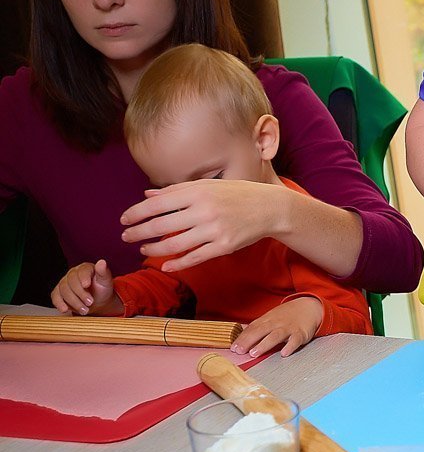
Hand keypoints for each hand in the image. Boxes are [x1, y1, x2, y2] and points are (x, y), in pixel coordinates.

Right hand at [51, 260, 121, 315]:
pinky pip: (55, 296)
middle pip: (71, 281)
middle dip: (80, 294)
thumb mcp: (106, 282)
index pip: (82, 271)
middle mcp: (73, 273)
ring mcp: (64, 282)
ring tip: (84, 310)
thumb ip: (103, 272)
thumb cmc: (102, 289)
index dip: (83, 277)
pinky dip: (59, 303)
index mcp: (85, 268)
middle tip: (90, 303)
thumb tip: (102, 262)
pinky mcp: (58, 292)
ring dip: (73, 301)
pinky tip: (65, 309)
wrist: (97, 301)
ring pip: (63, 290)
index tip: (87, 285)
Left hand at [120, 180, 285, 271]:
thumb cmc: (237, 194)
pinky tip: (166, 265)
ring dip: (154, 249)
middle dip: (139, 233)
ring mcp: (215, 230)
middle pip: (162, 226)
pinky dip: (178, 264)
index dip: (136, 213)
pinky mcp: (224, 246)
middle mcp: (205, 211)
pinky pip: (195, 257)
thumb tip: (148, 195)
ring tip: (143, 250)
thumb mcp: (208, 185)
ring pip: (175, 245)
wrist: (270, 208)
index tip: (124, 220)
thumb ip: (177, 190)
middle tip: (126, 237)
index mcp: (198, 192)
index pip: (158, 204)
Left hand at [231, 297, 324, 357]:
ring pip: (275, 336)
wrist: (310, 307)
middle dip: (249, 341)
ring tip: (254, 353)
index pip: (252, 328)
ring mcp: (289, 328)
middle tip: (239, 351)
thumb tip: (241, 336)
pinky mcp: (301, 334)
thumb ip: (258, 327)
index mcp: (268, 319)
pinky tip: (284, 353)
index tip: (233, 347)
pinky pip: (295, 340)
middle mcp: (277, 323)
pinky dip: (290, 346)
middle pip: (261, 331)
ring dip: (264, 344)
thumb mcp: (271, 318)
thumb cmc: (288, 315)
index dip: (242, 338)